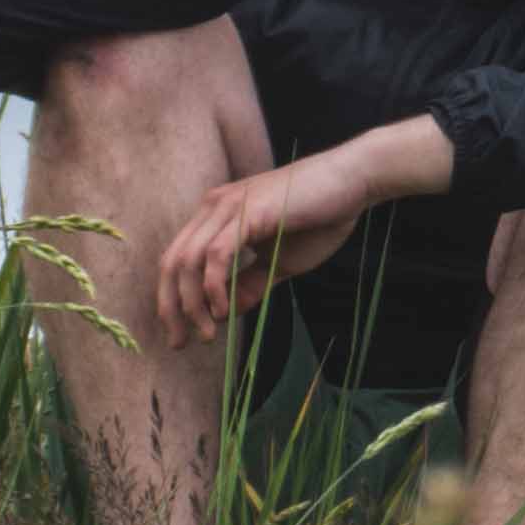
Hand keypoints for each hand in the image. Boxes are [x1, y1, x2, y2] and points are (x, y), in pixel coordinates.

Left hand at [152, 119, 451, 344]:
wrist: (352, 182)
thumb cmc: (321, 216)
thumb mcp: (281, 260)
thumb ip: (253, 281)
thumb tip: (230, 310)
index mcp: (217, 215)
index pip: (177, 260)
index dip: (172, 299)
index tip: (181, 334)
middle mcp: (213, 207)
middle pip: (172, 263)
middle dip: (172, 307)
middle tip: (182, 342)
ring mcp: (227, 207)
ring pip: (189, 261)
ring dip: (193, 303)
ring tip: (207, 332)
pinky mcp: (247, 213)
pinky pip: (217, 255)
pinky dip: (215, 286)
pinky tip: (224, 310)